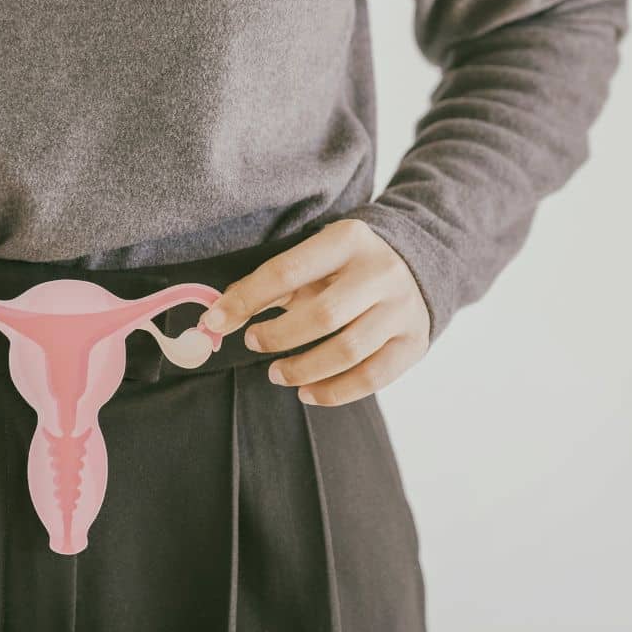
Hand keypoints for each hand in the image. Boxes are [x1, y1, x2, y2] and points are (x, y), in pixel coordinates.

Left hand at [198, 218, 429, 405]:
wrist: (417, 262)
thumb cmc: (346, 265)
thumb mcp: (312, 259)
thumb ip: (269, 284)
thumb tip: (219, 316)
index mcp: (347, 239)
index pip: (285, 272)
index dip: (245, 301)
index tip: (214, 322)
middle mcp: (380, 272)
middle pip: (321, 316)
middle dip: (277, 337)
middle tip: (252, 343)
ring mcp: (402, 308)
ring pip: (347, 351)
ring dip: (303, 369)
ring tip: (277, 374)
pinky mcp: (414, 342)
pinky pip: (372, 378)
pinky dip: (334, 392)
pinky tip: (307, 392)